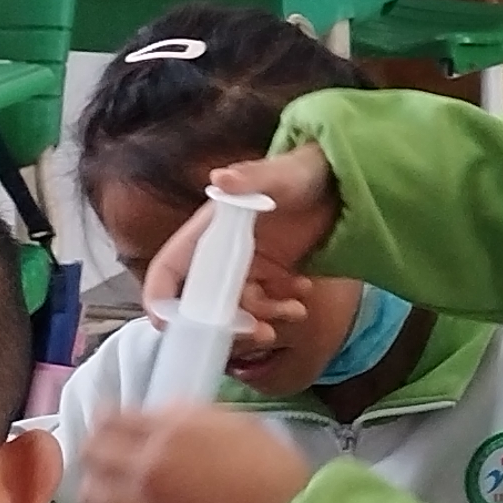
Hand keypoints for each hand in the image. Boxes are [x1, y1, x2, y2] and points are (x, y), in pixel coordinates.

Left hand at [77, 404, 312, 502]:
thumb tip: (158, 419)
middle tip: (105, 452)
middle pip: (91, 453)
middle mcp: (147, 465)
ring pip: (92, 494)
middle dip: (95, 449)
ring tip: (111, 487)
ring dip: (98, 486)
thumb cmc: (268, 463)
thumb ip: (186, 417)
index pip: (111, 418)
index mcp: (168, 430)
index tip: (109, 420)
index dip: (105, 417)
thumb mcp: (231, 421)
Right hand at [140, 141, 339, 316]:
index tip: (166, 326)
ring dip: (264, 318)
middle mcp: (221, 254)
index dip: (160, 298)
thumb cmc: (301, 171)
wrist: (341, 184)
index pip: (170, 269)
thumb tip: (220, 178)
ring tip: (295, 311)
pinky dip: (285, 307)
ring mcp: (247, 268)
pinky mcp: (273, 276)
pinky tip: (305, 291)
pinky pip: (269, 306)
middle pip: (204, 304)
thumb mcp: (279, 174)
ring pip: (240, 310)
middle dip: (227, 324)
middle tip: (260, 332)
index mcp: (208, 231)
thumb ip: (252, 177)